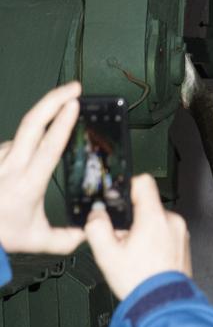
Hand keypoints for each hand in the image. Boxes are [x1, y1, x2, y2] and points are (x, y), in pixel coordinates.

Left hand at [0, 81, 84, 254]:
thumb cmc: (2, 233)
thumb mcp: (36, 240)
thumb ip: (66, 239)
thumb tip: (90, 231)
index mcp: (27, 185)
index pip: (47, 148)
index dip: (62, 124)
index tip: (74, 104)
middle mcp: (11, 167)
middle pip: (32, 123)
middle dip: (54, 99)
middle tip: (74, 87)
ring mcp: (0, 158)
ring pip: (26, 132)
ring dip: (44, 124)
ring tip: (58, 126)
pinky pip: (16, 142)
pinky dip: (28, 142)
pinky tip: (30, 154)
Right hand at [84, 174, 190, 300]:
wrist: (162, 305)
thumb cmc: (138, 282)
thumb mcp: (107, 256)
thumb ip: (97, 229)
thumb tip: (96, 215)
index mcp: (154, 218)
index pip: (143, 183)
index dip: (128, 188)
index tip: (119, 199)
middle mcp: (171, 221)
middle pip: (148, 206)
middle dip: (133, 219)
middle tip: (122, 240)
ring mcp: (180, 232)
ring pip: (157, 221)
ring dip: (145, 231)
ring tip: (135, 254)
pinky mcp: (184, 244)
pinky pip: (167, 233)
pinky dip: (156, 241)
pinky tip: (147, 260)